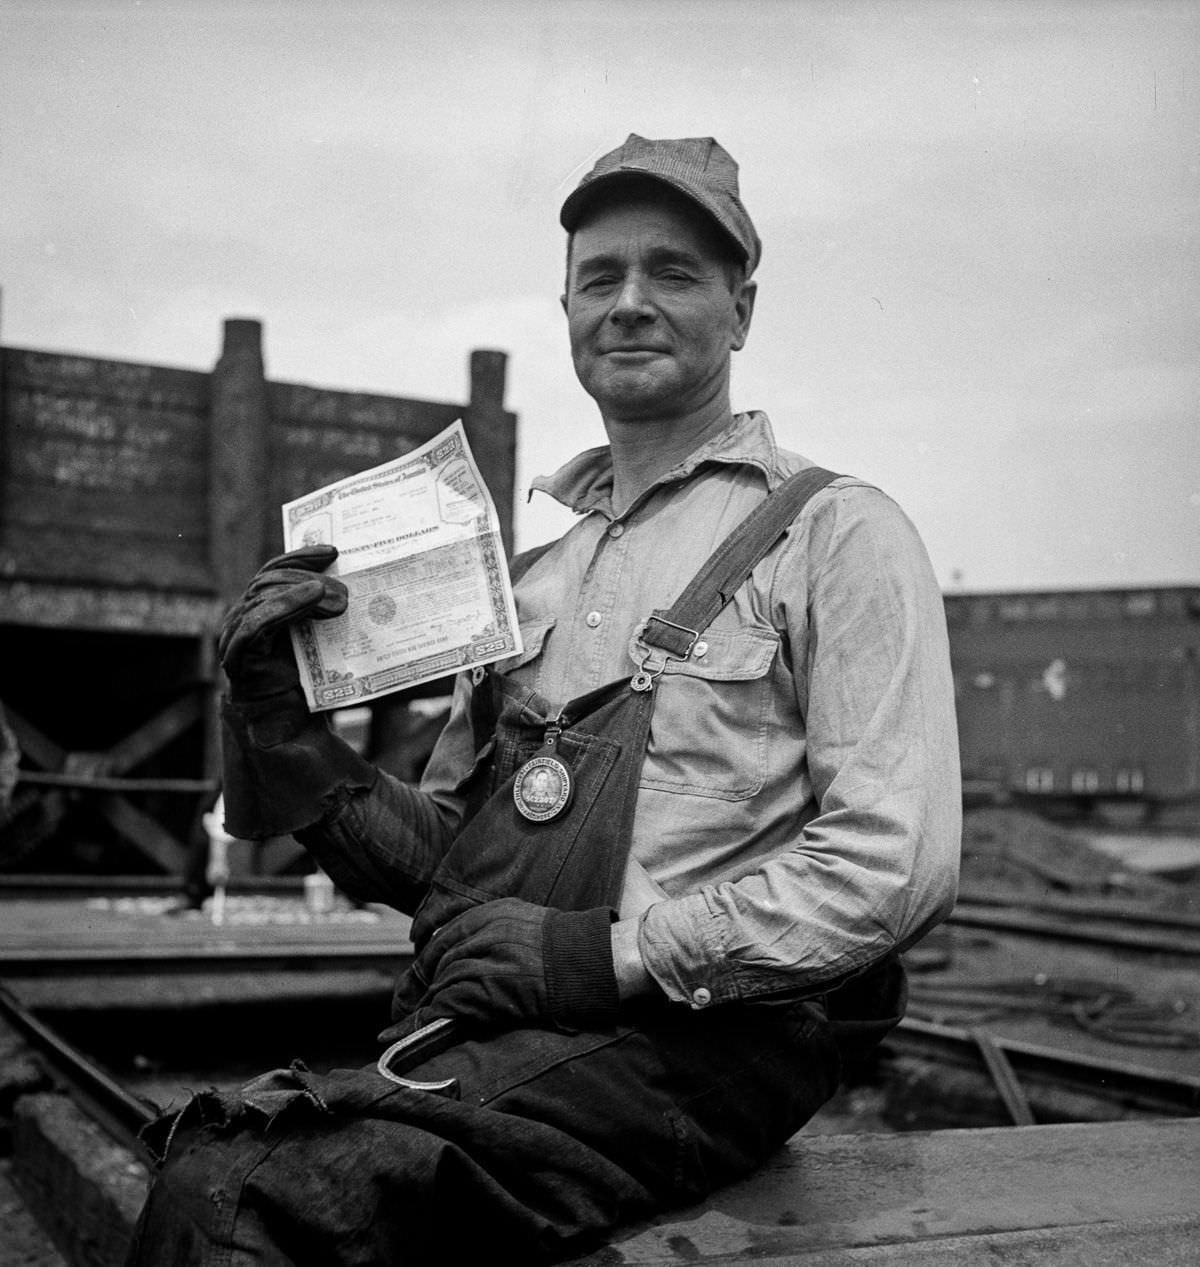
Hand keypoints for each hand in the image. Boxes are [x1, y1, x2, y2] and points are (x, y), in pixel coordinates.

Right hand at [218, 545, 346, 701]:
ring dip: (304, 590)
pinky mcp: (237, 656)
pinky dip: (287, 604)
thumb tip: (354, 580)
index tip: (333, 551)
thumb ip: (324, 611)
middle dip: (307, 577)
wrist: (295, 729)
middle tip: (345, 588)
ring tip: (338, 598)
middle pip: (269, 581)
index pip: (274, 572)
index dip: (301, 558)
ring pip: (264, 596)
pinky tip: (314, 597)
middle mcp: (242, 619)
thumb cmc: (311, 685)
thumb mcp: (322, 639)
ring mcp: (235, 637)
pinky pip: (259, 622)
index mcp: (260, 611)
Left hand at [408, 897, 618, 1032]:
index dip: (430, 960)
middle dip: (421, 983)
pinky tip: (428, 1024)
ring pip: (442, 979)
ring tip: (412, 1020)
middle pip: (439, 957)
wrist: (592, 960)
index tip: (422, 977)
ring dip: (426, 1002)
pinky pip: (451, 999)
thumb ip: (497, 930)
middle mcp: (485, 929)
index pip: (447, 935)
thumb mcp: (528, 922)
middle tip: (408, 1003)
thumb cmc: (568, 947)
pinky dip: (434, 1014)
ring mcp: (488, 955)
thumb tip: (471, 952)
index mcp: (493, 912)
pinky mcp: (490, 985)